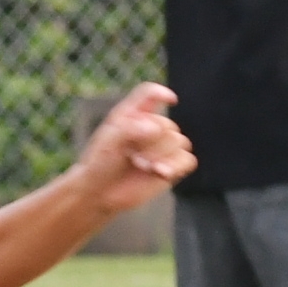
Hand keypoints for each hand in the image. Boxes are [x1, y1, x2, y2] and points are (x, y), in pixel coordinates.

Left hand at [76, 83, 195, 214]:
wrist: (99, 193)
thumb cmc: (99, 165)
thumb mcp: (108, 143)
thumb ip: (129, 130)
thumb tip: (156, 128)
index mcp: (133, 114)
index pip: (150, 94)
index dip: (161, 93)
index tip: (170, 100)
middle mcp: (151, 126)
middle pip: (167, 125)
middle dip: (151, 143)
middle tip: (132, 157)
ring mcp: (163, 147)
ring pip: (179, 142)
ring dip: (160, 155)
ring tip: (141, 165)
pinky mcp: (171, 166)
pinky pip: (188, 160)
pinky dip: (176, 166)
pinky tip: (160, 172)